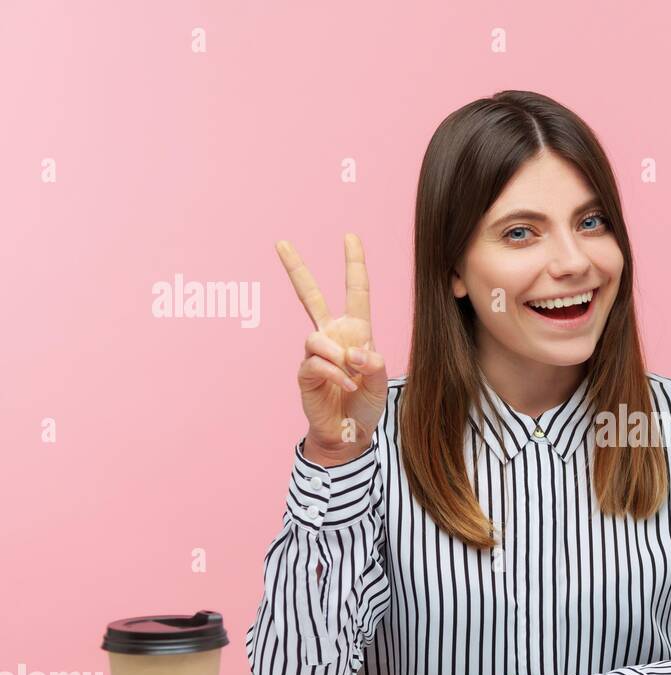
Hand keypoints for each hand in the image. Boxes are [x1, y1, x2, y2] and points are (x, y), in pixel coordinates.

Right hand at [276, 234, 388, 461]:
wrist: (350, 433)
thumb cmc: (366, 404)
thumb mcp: (381, 381)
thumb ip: (374, 364)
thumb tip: (352, 352)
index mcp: (356, 331)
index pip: (355, 291)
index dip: (354, 264)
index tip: (350, 237)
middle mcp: (333, 336)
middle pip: (310, 296)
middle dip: (296, 269)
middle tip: (281, 243)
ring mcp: (316, 354)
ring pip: (315, 338)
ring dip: (337, 356)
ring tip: (352, 376)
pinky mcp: (305, 373)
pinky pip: (315, 363)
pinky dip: (334, 374)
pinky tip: (346, 386)